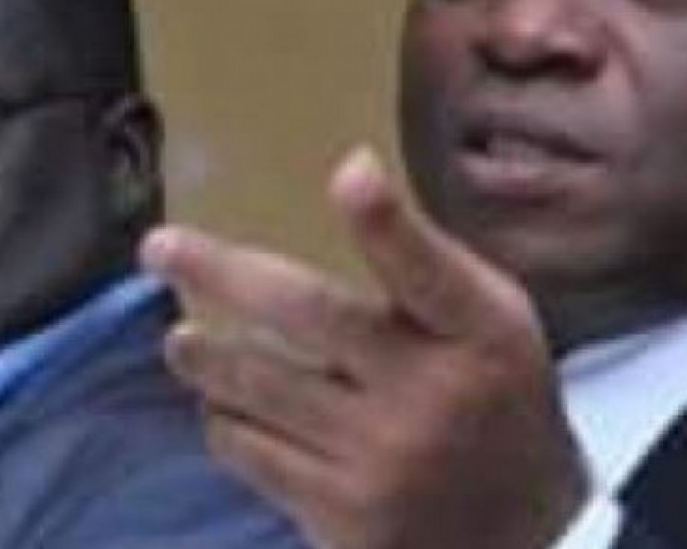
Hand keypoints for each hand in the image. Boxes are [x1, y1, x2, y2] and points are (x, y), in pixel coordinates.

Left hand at [141, 146, 588, 548]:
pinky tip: (227, 408)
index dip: (385, 222)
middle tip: (161, 248)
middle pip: (309, 316)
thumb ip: (426, 262)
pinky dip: (229, 423)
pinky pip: (254, 455)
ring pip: (262, 390)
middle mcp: (429, 396)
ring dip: (207, 360)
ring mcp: (380, 462)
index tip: (349, 173)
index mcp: (481, 335)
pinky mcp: (342, 518)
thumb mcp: (495, 320)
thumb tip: (351, 174)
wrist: (525, 532)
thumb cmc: (498, 396)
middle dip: (223, 273)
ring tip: (183, 344)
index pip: (427, 270)